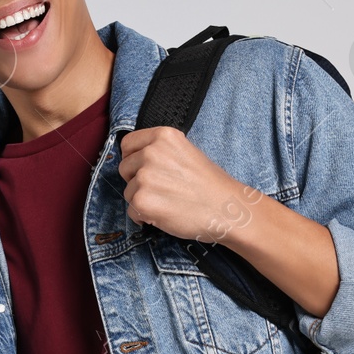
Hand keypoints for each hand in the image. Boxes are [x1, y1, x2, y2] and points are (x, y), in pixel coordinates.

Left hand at [117, 127, 260, 241]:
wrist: (228, 210)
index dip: (134, 159)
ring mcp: (145, 177)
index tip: (145, 169)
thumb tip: (135, 160)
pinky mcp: (142, 201)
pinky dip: (145, 217)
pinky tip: (166, 214)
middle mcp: (151, 152)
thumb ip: (160, 152)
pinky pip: (132, 212)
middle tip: (163, 189)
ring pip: (128, 191)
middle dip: (137, 181)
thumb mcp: (186, 152)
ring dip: (143, 200)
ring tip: (169, 202)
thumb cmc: (210, 185)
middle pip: (124, 168)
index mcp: (163, 136)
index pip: (127, 144)